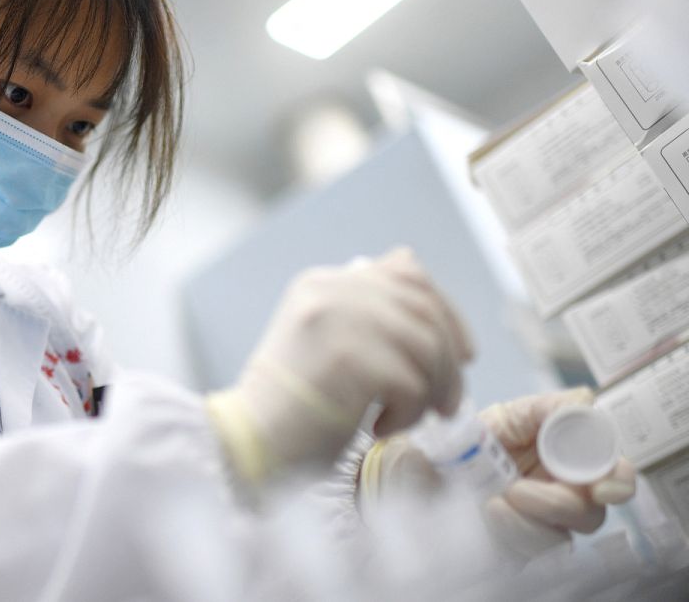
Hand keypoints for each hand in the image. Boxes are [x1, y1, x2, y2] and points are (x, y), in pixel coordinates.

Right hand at [205, 248, 473, 482]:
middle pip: (424, 309)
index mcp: (324, 282)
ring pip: (425, 346)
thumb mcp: (324, 343)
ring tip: (409, 419)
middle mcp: (331, 289)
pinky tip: (380, 428)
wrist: (247, 441)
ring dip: (431, 391)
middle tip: (448, 402)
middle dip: (449, 360)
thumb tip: (430, 309)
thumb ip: (365, 317)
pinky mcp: (347, 357)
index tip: (464, 352)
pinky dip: (407, 413)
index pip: (406, 271)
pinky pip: (410, 382)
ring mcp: (338, 319)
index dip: (447, 310)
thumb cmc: (291, 406)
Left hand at [480, 388, 635, 558]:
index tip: (601, 487)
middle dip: (557, 504)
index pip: (614, 475)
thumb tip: (585, 401)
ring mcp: (543, 527)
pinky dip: (508, 534)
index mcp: (570, 462)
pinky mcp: (520, 550)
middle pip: (591, 514)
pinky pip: (528, 555)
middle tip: (516, 490)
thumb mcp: (505, 416)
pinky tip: (486, 514)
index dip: (618, 481)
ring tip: (490, 500)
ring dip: (524, 521)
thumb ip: (546, 409)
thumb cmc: (474, 442)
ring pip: (559, 539)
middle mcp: (565, 496)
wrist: (430, 468)